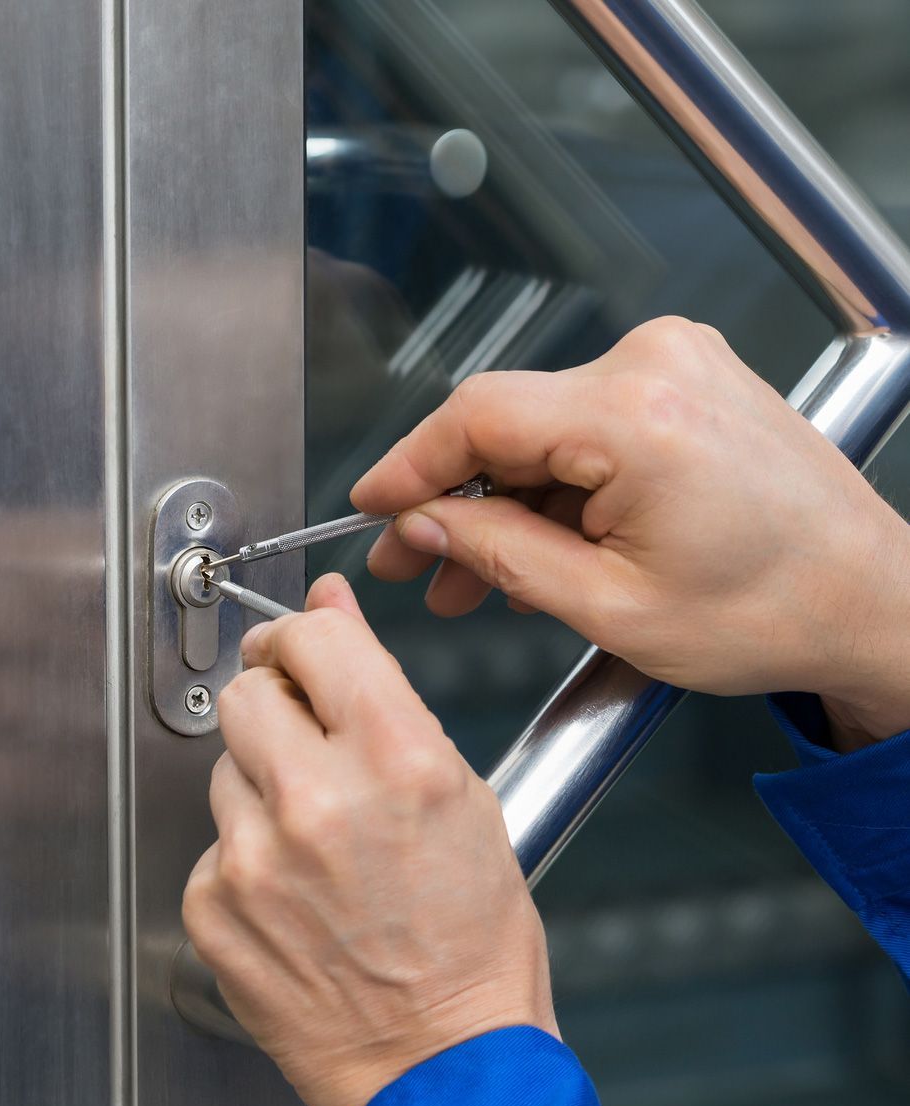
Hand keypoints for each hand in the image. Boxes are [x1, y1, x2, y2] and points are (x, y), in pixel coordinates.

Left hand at [182, 574, 555, 1105]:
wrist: (440, 1067)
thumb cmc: (469, 946)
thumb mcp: (462, 796)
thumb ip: (384, 692)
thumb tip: (331, 612)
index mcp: (395, 760)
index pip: (310, 637)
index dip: (302, 636)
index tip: (297, 649)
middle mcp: (317, 802)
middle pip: (248, 692)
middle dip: (275, 704)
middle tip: (307, 743)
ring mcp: (254, 858)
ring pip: (225, 765)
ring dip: (262, 784)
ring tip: (316, 841)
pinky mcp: (212, 906)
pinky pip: (212, 841)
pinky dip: (245, 855)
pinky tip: (292, 891)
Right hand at [354, 316, 909, 749]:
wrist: (872, 603)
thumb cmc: (775, 613)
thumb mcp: (611, 607)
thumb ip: (499, 554)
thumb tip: (425, 522)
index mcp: (638, 417)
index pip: (478, 416)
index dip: (408, 464)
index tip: (371, 505)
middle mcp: (657, 368)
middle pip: (506, 424)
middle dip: (453, 500)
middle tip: (415, 563)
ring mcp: (677, 367)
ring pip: (541, 431)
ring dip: (503, 502)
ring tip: (473, 576)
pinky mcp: (685, 383)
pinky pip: (585, 428)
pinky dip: (553, 486)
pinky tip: (532, 544)